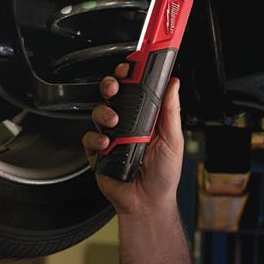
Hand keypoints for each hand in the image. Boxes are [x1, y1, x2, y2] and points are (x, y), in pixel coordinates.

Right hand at [81, 63, 184, 215]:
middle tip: (116, 85)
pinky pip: (89, 137)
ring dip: (105, 113)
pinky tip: (106, 144)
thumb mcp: (173, 139)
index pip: (138, 87)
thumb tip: (174, 83)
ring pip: (100, 111)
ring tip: (115, 123)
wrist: (148, 203)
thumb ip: (170, 110)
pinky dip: (95, 138)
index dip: (134, 72)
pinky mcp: (98, 152)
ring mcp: (112, 136)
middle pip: (115, 94)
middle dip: (113, 84)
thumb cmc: (164, 173)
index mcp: (147, 116)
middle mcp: (128, 122)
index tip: (134, 60)